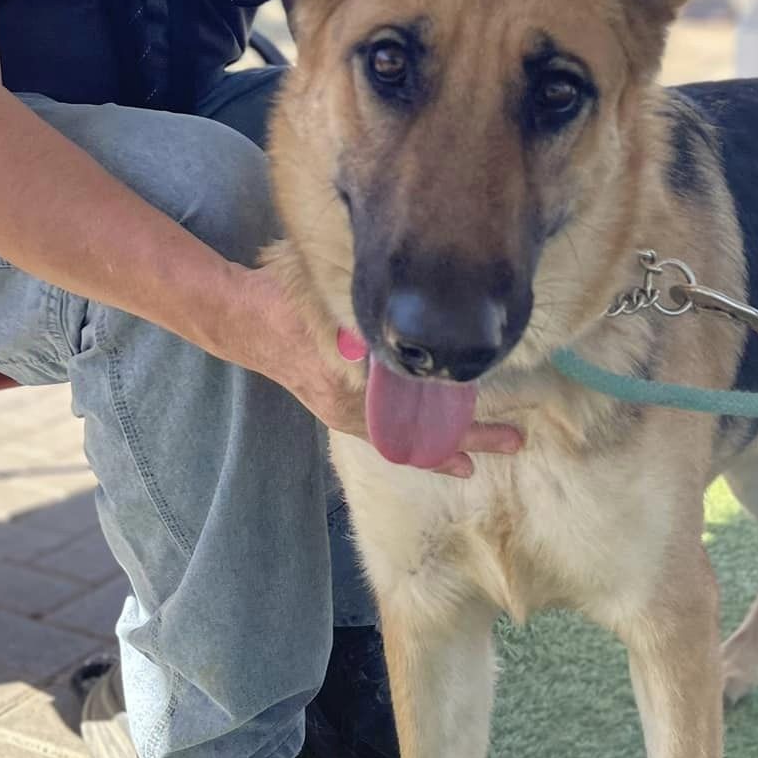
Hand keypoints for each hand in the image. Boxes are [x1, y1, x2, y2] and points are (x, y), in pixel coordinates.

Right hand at [223, 267, 524, 478]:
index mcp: (351, 389)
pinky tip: (437, 441)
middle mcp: (350, 409)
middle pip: (416, 438)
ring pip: (402, 439)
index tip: (482, 438)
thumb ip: (365, 321)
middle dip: (466, 440)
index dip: (450, 430)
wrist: (242, 317)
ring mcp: (342, 410)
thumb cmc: (285, 304)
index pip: (412, 418)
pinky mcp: (339, 403)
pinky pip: (386, 431)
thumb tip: (418, 328)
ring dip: (443, 446)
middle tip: (515, 442)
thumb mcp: (328, 303)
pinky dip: (416, 440)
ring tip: (480, 455)